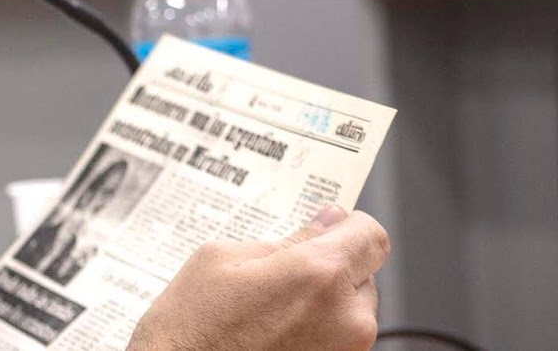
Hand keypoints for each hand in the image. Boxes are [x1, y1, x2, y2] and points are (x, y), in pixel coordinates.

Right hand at [128, 206, 388, 350]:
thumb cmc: (191, 328)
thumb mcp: (222, 259)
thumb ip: (285, 239)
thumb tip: (325, 224)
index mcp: (318, 274)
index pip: (370, 234)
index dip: (348, 226)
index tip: (327, 228)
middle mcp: (346, 317)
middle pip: (362, 273)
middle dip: (328, 268)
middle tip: (280, 277)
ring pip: (352, 309)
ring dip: (324, 303)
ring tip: (272, 313)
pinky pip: (340, 339)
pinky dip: (317, 331)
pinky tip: (275, 335)